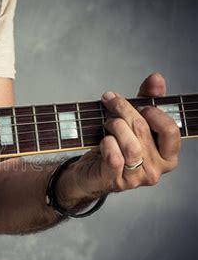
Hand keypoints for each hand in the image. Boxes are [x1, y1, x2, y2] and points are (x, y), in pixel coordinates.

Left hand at [56, 73, 180, 206]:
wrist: (89, 173)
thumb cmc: (114, 147)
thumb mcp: (132, 122)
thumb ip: (147, 100)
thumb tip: (156, 78)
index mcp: (168, 156)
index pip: (170, 130)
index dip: (153, 113)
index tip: (140, 106)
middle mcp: (156, 170)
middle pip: (143, 131)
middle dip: (124, 111)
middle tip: (111, 101)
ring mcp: (136, 178)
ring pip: (131, 146)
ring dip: (115, 127)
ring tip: (107, 122)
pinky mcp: (115, 181)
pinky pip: (114, 157)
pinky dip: (106, 143)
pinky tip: (103, 140)